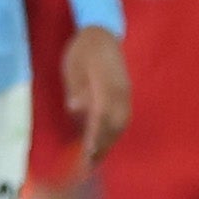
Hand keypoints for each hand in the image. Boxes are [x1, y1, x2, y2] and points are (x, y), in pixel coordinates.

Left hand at [62, 25, 130, 166]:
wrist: (102, 33)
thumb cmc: (82, 50)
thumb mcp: (72, 65)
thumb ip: (75, 87)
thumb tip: (76, 108)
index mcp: (105, 82)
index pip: (102, 113)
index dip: (96, 134)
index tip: (88, 151)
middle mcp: (120, 90)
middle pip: (115, 123)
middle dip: (103, 145)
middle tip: (89, 165)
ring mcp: (126, 93)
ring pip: (121, 123)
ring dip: (109, 142)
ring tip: (96, 160)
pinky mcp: (126, 95)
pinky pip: (123, 118)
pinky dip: (114, 133)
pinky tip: (104, 143)